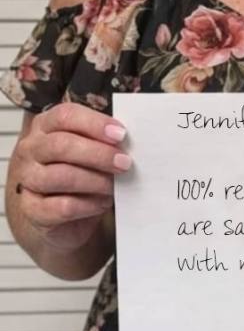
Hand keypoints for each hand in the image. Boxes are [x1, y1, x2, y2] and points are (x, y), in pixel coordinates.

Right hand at [13, 102, 130, 251]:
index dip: (95, 124)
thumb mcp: (88, 149)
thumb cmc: (78, 172)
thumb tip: (128, 141)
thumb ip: (103, 140)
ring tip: (114, 186)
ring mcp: (27, 179)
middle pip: (61, 145)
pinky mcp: (32, 210)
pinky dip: (89, 205)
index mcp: (45, 126)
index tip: (121, 135)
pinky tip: (102, 203)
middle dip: (98, 154)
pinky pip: (63, 206)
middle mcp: (31, 149)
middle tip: (125, 163)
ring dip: (96, 181)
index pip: (65, 116)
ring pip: (61, 176)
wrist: (61, 215)